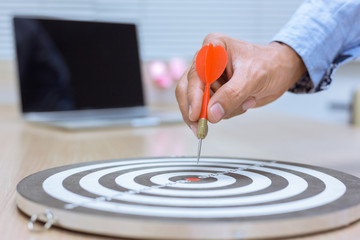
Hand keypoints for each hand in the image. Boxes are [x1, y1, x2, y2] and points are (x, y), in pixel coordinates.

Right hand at [175, 33, 305, 134]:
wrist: (282, 70)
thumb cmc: (270, 64)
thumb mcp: (253, 77)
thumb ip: (231, 95)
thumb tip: (211, 114)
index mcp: (212, 48)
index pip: (194, 75)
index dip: (193, 97)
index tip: (196, 116)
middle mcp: (205, 61)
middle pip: (187, 89)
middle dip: (198, 110)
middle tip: (202, 128)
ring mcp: (209, 78)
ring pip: (199, 103)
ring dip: (221, 110)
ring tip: (246, 102)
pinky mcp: (214, 91)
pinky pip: (211, 109)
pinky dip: (227, 112)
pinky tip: (245, 102)